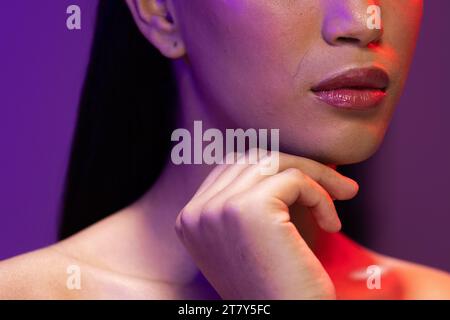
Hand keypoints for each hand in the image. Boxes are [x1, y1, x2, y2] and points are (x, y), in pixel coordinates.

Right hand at [174, 149, 358, 298]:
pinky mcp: (250, 210)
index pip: (233, 169)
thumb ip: (254, 200)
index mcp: (192, 220)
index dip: (276, 172)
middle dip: (299, 166)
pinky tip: (332, 224)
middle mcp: (197, 212)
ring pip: (274, 162)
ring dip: (315, 176)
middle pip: (252, 159)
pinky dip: (321, 195)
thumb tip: (289, 161)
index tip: (311, 186)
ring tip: (340, 199)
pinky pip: (295, 179)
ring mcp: (218, 209)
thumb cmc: (279, 288)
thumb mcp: (255, 240)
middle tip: (338, 187)